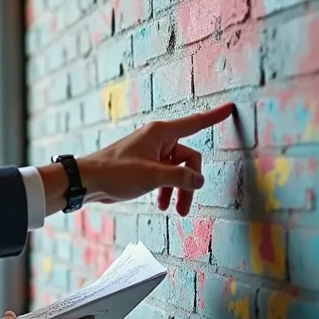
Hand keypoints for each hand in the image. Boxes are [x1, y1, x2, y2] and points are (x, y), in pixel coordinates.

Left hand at [48, 103, 234, 215]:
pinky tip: (161, 205)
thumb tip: (199, 181)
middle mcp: (158, 140)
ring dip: (177, 190)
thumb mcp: (152, 176)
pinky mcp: (144, 165)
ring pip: (177, 171)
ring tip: (173, 210)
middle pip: (189, 159)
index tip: (230, 108)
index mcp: (161, 133)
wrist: (88, 181)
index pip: (195, 123)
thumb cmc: (116, 173)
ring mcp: (151, 153)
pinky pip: (165, 176)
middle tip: (184, 207)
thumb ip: (180, 178)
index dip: (214, 117)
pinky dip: (165, 189)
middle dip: (189, 183)